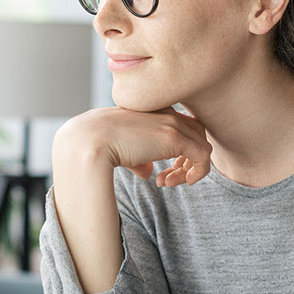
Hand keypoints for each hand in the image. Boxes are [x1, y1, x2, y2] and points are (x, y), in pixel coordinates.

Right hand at [53, 106, 211, 186]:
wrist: (90, 141)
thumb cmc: (99, 145)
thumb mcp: (122, 149)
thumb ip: (139, 158)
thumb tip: (148, 172)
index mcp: (153, 110)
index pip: (181, 125)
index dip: (178, 150)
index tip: (163, 170)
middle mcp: (166, 112)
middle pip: (196, 133)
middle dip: (187, 159)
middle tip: (168, 178)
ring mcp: (172, 124)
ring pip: (202, 145)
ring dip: (189, 169)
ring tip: (168, 183)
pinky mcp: (175, 138)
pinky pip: (203, 157)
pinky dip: (196, 173)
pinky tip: (173, 183)